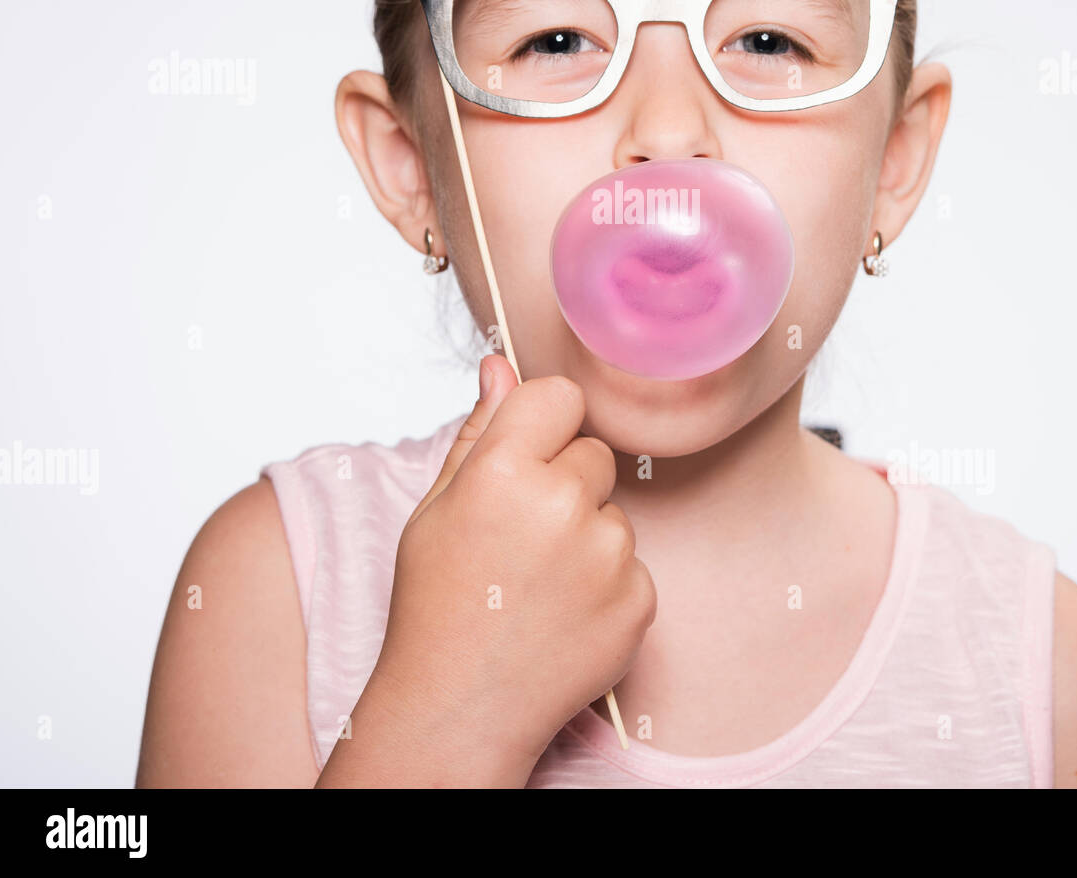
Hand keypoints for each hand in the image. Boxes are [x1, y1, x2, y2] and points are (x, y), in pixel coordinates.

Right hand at [364, 355, 656, 780]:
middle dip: (566, 484)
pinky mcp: (638, 601)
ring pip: (614, 512)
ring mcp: (608, 556)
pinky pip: (634, 564)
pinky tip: (564, 613)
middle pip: (593, 454)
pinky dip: (607, 585)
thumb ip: (479, 431)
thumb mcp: (437, 508)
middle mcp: (562, 505)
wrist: (458, 709)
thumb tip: (501, 366)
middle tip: (523, 537)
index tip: (527, 460)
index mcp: (504, 471)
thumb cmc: (437, 605)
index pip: (560, 397)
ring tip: (539, 583)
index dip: (544, 427)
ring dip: (588, 536)